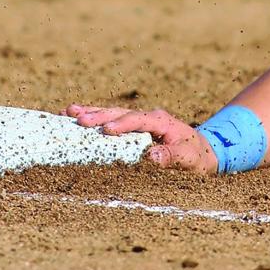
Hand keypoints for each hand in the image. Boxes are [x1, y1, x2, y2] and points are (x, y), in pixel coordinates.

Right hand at [64, 103, 217, 173]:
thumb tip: (152, 156)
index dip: (122, 124)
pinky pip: (111, 122)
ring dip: (92, 113)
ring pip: (112, 113)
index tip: (106, 130)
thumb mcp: (188, 158)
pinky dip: (95, 119)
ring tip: (68, 112)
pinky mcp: (132, 129)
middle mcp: (148, 117)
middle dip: (99, 115)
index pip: (139, 120)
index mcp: (161, 121)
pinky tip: (75, 118)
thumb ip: (172, 157)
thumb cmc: (195, 155)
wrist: (201, 152)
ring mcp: (139, 121)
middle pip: (120, 112)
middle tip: (78, 119)